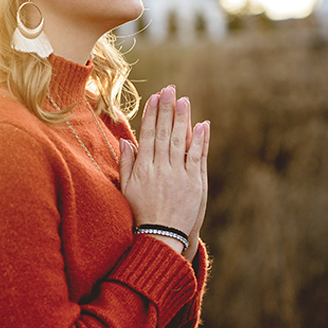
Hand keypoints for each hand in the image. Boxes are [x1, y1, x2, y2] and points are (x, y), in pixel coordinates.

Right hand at [118, 86, 207, 255]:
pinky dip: (199, 141)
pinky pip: (197, 157)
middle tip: (169, 89)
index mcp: (143, 168)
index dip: (151, 115)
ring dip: (182, 119)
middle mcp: (160, 168)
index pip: (147, 135)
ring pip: (179, 141)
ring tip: (183, 100)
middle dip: (166, 109)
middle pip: (163, 133)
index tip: (154, 97)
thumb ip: (127, 163)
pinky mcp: (194, 183)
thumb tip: (125, 140)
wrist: (160, 238)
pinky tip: (202, 125)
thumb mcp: (127, 189)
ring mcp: (178, 175)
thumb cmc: (141, 214)